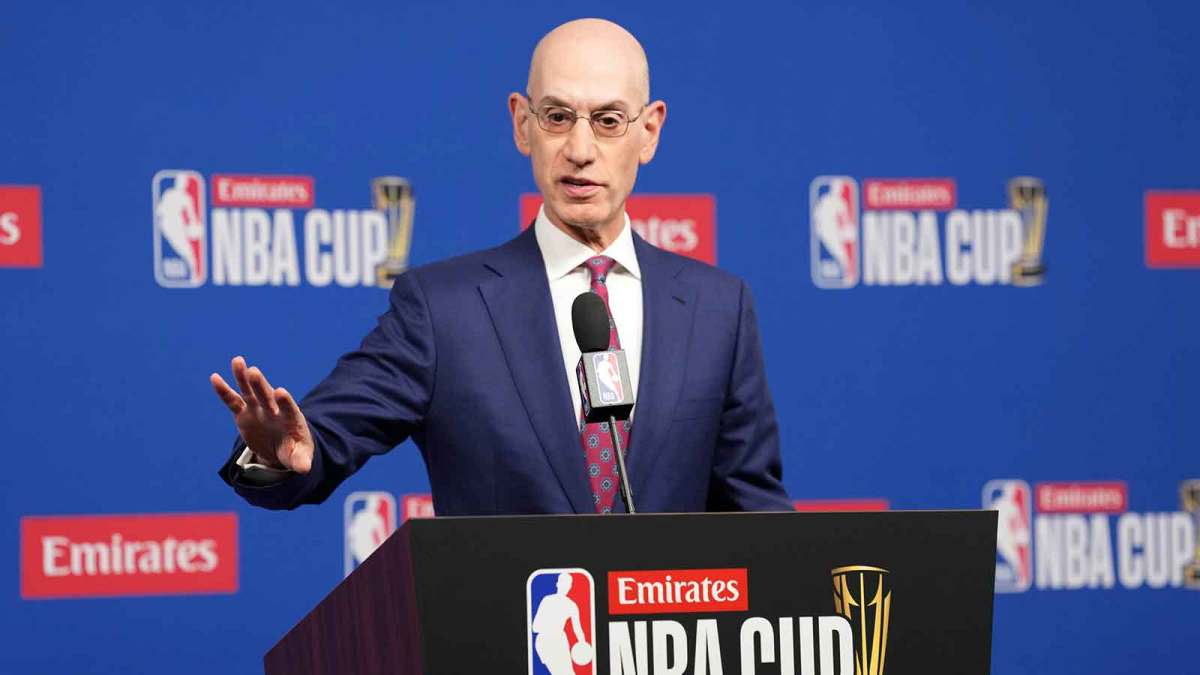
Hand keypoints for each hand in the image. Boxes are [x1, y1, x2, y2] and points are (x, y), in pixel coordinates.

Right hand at [210, 356, 314, 473]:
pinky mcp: (244, 414)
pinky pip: (233, 401)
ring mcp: (258, 410)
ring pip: (250, 392)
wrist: (281, 448)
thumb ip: (301, 461)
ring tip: (238, 361)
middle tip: (254, 371)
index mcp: (290, 419)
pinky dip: (224, 391)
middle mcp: (274, 410)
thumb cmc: (293, 451)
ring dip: (243, 378)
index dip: (285, 402)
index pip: (289, 409)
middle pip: (267, 395)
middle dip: (260, 385)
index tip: (280, 392)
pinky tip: (214, 378)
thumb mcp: (298, 457)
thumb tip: (304, 469)